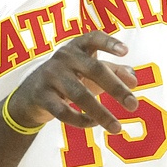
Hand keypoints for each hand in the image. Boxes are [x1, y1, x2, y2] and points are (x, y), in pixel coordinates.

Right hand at [5, 32, 138, 132]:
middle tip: (133, 105)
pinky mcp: (42, 96)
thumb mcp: (91, 70)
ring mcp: (51, 75)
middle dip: (116, 88)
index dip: (109, 43)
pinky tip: (94, 124)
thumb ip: (115, 72)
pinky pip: (63, 111)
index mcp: (78, 46)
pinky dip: (80, 120)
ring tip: (117, 127)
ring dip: (100, 113)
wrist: (32, 92)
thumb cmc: (70, 76)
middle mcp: (64, 57)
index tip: (125, 52)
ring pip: (79, 94)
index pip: (93, 38)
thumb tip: (134, 81)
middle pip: (94, 69)